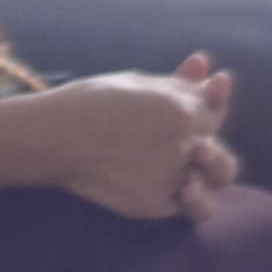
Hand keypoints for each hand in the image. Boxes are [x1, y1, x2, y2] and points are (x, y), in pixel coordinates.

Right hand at [0, 60, 234, 220]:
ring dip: (203, 181)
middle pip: (218, 154)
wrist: (52, 138)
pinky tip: (152, 182)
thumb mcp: (137, 82)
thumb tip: (206, 66)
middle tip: (192, 148)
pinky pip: (179, 204)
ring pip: (208, 187)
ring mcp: (169, 178)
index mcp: (181, 111)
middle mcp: (181, 146)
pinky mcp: (153, 205)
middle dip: (209, 150)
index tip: (190, 108)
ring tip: (183, 177)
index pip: (214, 113)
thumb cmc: (91, 102)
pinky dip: (176, 196)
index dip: (209, 109)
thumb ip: (178, 82)